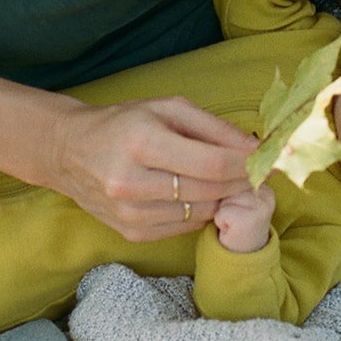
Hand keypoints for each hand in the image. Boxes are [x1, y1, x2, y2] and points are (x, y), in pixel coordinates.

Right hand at [48, 97, 257, 242]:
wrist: (70, 152)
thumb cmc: (124, 123)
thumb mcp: (167, 108)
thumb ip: (214, 127)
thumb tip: (256, 147)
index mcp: (141, 143)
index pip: (212, 163)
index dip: (248, 164)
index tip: (271, 158)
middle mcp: (132, 182)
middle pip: (210, 190)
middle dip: (242, 180)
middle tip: (260, 169)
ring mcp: (129, 213)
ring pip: (201, 212)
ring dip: (223, 196)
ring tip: (227, 178)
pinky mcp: (131, 232)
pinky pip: (184, 226)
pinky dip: (200, 210)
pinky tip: (198, 193)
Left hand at [214, 183, 274, 253]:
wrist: (244, 255)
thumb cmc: (237, 222)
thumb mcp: (239, 198)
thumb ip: (235, 183)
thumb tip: (222, 170)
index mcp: (265, 186)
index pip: (234, 176)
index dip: (227, 191)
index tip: (237, 207)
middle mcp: (267, 195)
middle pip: (229, 184)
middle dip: (223, 200)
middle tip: (234, 216)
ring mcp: (260, 208)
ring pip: (224, 198)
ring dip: (221, 210)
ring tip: (232, 221)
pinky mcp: (248, 221)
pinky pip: (221, 212)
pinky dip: (220, 221)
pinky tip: (230, 229)